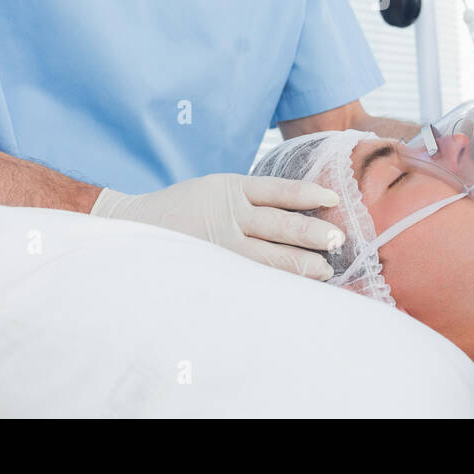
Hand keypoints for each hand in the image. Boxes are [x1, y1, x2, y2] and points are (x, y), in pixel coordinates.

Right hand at [90, 174, 344, 280]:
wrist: (134, 226)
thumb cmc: (184, 208)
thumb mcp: (215, 189)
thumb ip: (249, 198)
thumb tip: (299, 210)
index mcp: (231, 187)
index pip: (279, 189)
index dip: (308, 193)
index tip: (332, 198)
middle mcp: (229, 214)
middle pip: (281, 224)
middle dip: (313, 233)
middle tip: (339, 240)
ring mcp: (221, 243)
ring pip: (269, 255)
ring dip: (301, 262)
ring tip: (325, 269)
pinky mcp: (214, 264)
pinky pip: (251, 274)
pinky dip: (275, 280)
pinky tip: (294, 286)